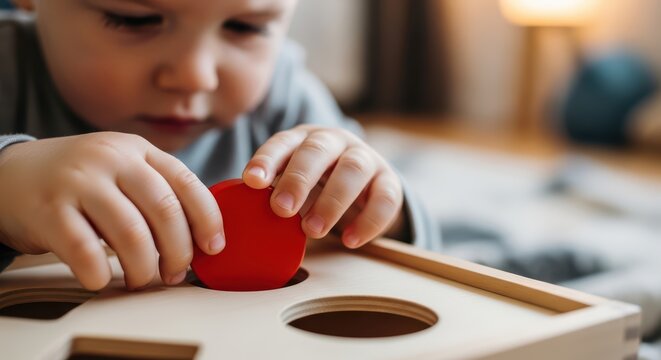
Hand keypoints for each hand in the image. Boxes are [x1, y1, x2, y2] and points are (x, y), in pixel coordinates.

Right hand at [0, 132, 223, 289]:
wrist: (8, 173)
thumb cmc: (77, 180)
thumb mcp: (120, 168)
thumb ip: (156, 190)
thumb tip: (198, 237)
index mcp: (137, 150)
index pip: (186, 182)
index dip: (207, 219)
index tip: (213, 248)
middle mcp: (111, 159)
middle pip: (164, 210)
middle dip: (179, 250)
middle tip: (175, 273)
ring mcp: (78, 181)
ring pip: (131, 233)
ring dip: (143, 267)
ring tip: (141, 279)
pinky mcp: (48, 209)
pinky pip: (85, 250)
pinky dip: (99, 273)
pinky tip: (100, 279)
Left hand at [242, 125, 405, 247]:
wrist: (364, 184)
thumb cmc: (316, 184)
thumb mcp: (293, 182)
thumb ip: (272, 193)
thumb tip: (236, 219)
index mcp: (305, 138)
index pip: (284, 142)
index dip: (268, 159)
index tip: (252, 181)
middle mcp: (336, 142)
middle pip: (318, 150)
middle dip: (298, 178)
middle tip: (281, 209)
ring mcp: (366, 159)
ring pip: (353, 170)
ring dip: (331, 201)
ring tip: (312, 230)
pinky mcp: (389, 182)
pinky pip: (385, 198)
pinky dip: (368, 221)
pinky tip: (349, 241)